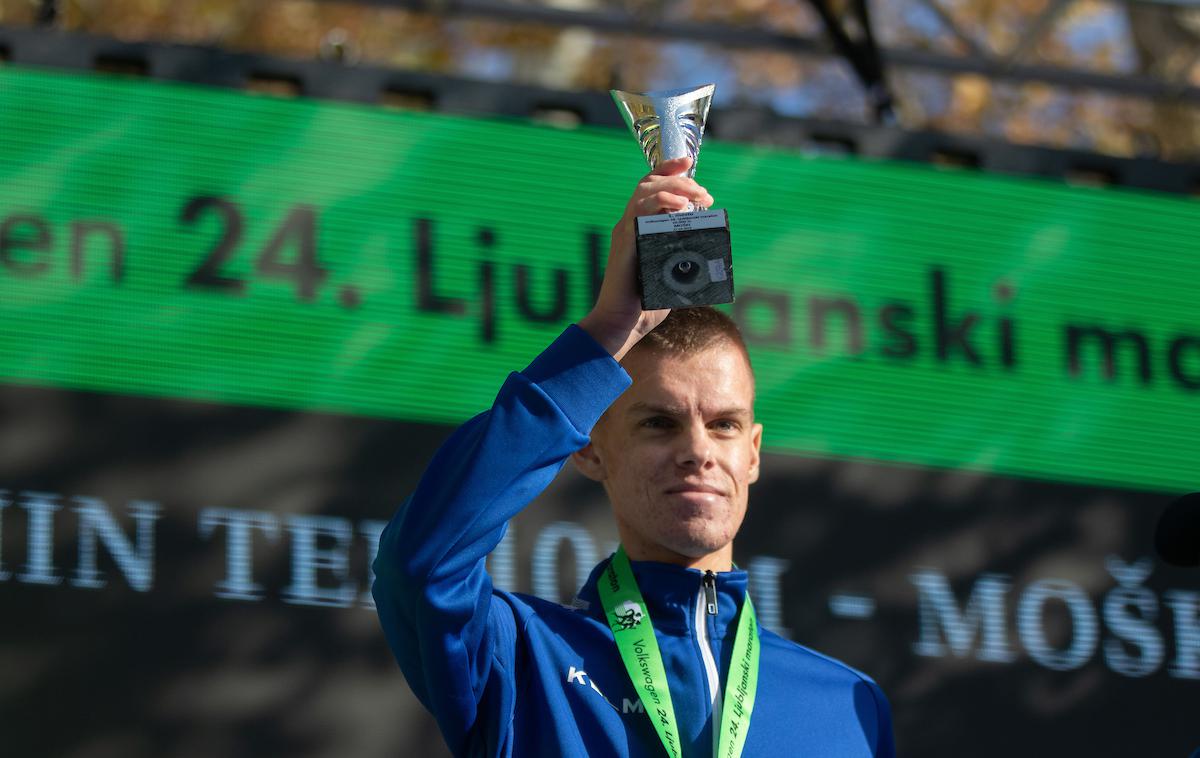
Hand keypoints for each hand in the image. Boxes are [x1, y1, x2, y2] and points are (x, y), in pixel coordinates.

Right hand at [579, 157, 713, 360]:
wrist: (622, 324)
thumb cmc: (646, 303)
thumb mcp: (672, 271)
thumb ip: (684, 254)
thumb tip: (708, 244)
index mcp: (638, 227)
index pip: (650, 187)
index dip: (668, 169)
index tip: (688, 162)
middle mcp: (629, 224)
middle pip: (649, 184)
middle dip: (680, 180)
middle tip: (704, 194)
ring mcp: (625, 232)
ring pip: (644, 192)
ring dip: (674, 188)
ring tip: (696, 197)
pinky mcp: (625, 243)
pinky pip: (639, 213)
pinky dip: (660, 205)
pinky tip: (679, 207)